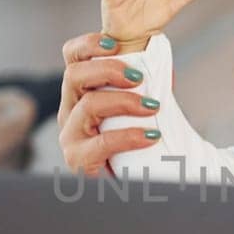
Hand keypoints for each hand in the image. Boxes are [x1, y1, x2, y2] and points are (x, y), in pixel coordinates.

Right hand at [57, 32, 159, 174]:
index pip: (72, 57)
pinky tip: (151, 135)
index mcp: (81, 93)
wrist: (131, 189)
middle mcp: (69, 111)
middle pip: (74, 75)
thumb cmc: (134, 147)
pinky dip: (129, 136)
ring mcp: (70, 137)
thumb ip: (147, 89)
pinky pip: (100, 143)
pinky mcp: (78, 161)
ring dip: (124, 101)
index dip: (88, 44)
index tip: (115, 44)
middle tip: (139, 77)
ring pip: (88, 105)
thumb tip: (163, 68)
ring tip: (153, 108)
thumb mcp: (139, 111)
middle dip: (109, 70)